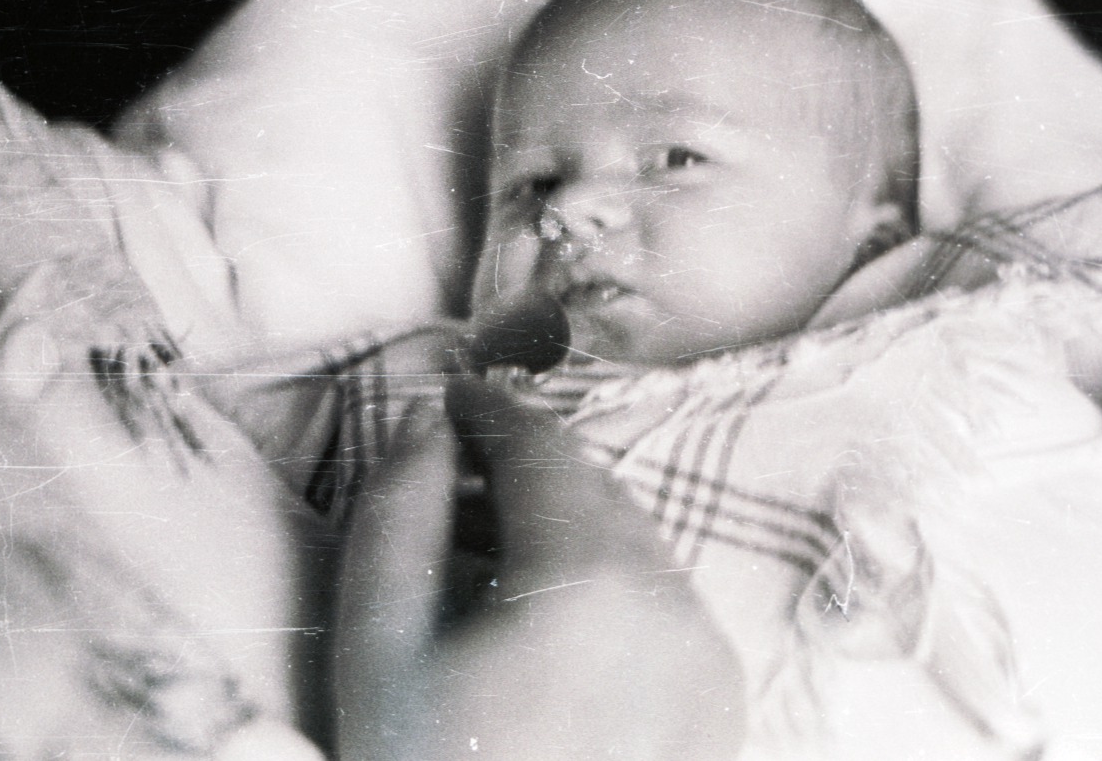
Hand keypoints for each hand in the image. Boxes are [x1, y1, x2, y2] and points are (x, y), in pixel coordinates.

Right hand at [334, 376, 743, 760]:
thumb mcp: (377, 645)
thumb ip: (397, 513)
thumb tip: (428, 424)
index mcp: (587, 580)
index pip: (542, 451)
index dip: (490, 413)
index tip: (452, 399)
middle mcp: (671, 602)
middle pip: (594, 492)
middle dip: (526, 474)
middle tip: (455, 486)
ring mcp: (709, 656)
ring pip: (636, 546)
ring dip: (568, 531)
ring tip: (490, 567)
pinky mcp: (723, 703)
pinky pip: (665, 607)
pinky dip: (611, 591)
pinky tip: (547, 632)